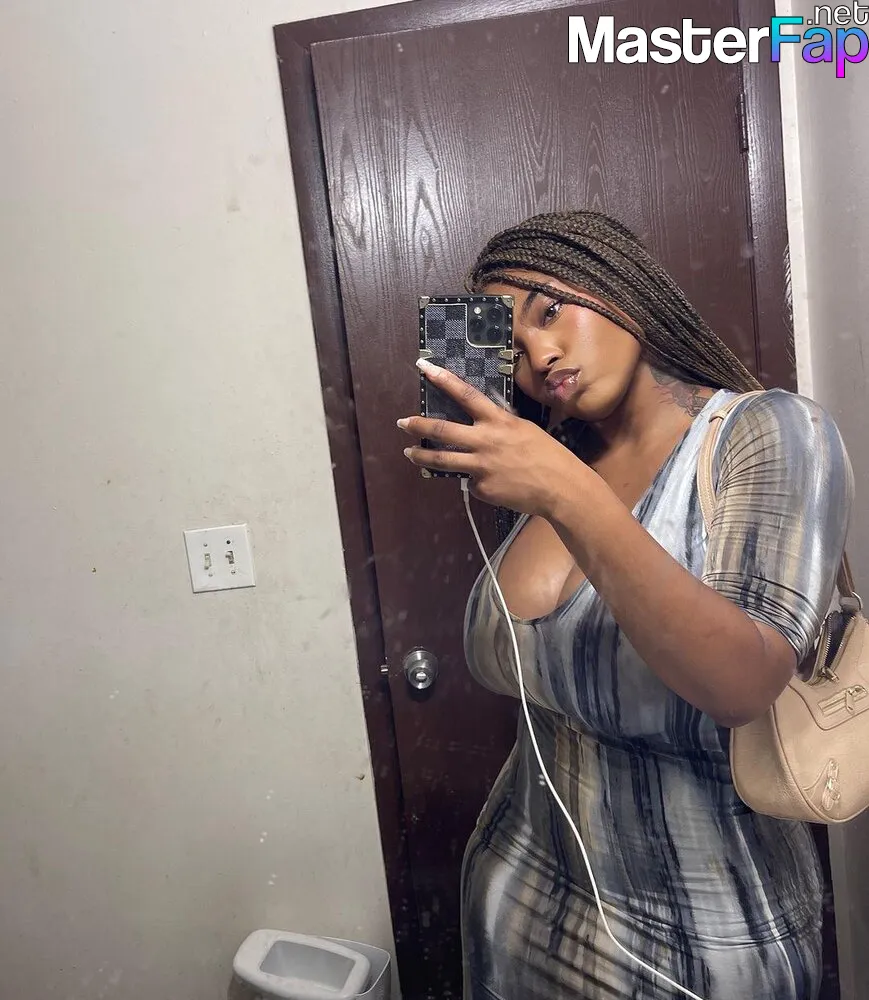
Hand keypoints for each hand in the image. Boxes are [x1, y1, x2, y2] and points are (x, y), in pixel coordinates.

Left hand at [398, 359, 585, 516]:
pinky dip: (475, 481)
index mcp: (498, 421)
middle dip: (418, 425)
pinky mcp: (482, 488)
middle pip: (443, 430)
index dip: (442, 379)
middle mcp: (485, 441)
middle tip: (402, 422)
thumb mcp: (523, 429)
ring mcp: (481, 466)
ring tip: (409, 452)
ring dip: (422, 455)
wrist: (560, 487)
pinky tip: (492, 483)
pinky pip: (470, 483)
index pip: (465, 394)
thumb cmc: (546, 455)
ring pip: (442, 459)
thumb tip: (478, 423)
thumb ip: (498, 425)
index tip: (423, 367)